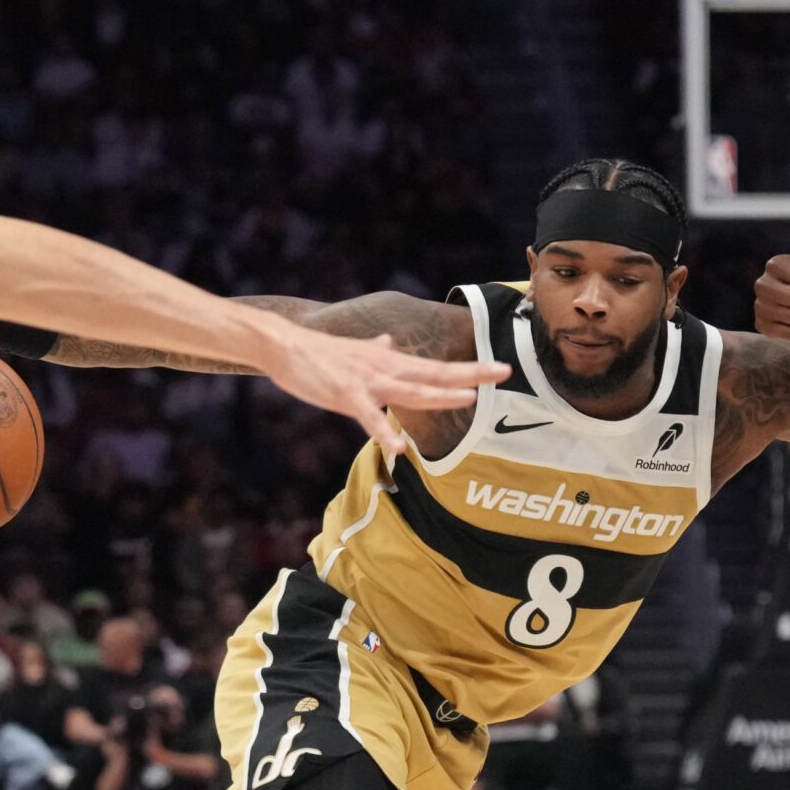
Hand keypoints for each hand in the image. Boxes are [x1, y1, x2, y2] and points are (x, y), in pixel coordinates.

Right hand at [254, 321, 502, 458]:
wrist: (284, 345)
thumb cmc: (318, 352)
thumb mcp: (354, 350)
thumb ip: (374, 349)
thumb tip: (387, 341)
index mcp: (390, 362)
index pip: (437, 367)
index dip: (470, 368)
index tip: (500, 368)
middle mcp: (386, 368)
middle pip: (435, 373)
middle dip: (470, 374)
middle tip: (504, 370)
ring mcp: (368, 381)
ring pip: (411, 389)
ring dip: (440, 395)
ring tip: (468, 399)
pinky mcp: (346, 394)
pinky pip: (369, 417)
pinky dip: (384, 432)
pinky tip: (399, 448)